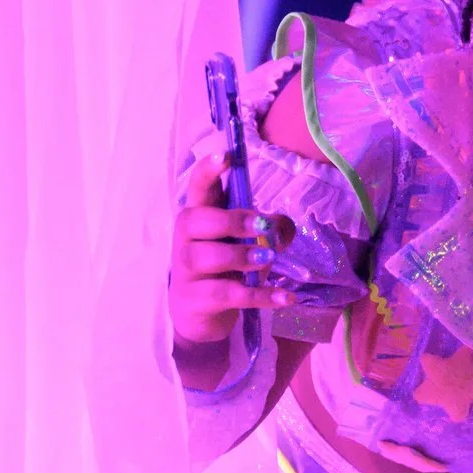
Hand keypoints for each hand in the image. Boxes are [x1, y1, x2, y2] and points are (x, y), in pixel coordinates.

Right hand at [168, 155, 292, 357]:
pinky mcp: (196, 300)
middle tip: (261, 225)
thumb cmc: (224, 268)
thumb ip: (271, 228)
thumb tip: (282, 226)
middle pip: (194, 220)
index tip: (224, 156)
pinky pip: (227, 294)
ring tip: (267, 257)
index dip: (208, 171)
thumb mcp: (249, 243)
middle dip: (230, 219)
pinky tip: (285, 297)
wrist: (199, 315)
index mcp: (199, 216)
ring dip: (240, 255)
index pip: (198, 188)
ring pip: (206, 257)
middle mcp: (186, 239)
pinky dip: (259, 295)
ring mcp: (186, 270)